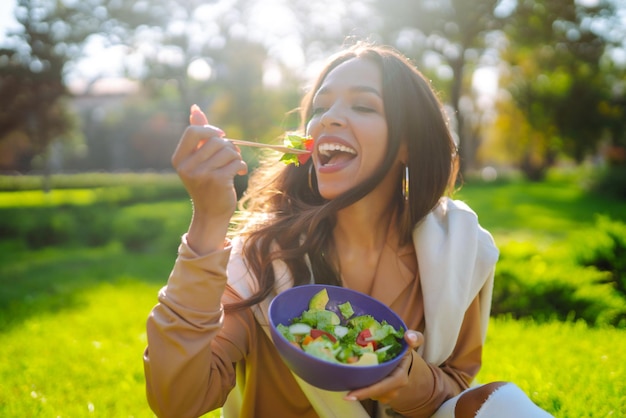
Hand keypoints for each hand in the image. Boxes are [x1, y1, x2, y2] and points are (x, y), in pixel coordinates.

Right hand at [172, 105, 247, 252]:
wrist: (211, 213)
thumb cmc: (206, 183)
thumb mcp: (198, 159)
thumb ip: (198, 134)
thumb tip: (195, 107)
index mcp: (179, 159)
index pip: (193, 131)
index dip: (210, 130)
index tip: (221, 136)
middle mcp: (187, 167)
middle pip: (215, 140)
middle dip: (228, 146)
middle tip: (232, 156)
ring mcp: (201, 174)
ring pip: (228, 151)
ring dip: (236, 157)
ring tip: (235, 166)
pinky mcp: (217, 181)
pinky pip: (236, 162)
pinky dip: (242, 166)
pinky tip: (240, 173)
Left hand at [344, 330, 423, 404]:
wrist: (405, 363)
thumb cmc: (405, 352)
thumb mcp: (411, 344)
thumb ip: (415, 338)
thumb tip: (409, 336)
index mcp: (399, 379)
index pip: (380, 388)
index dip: (365, 392)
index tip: (348, 395)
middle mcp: (390, 390)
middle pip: (369, 390)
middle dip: (354, 385)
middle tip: (340, 376)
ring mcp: (383, 393)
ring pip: (366, 389)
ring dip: (354, 382)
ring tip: (343, 371)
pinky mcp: (376, 392)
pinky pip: (365, 387)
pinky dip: (357, 381)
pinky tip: (349, 373)